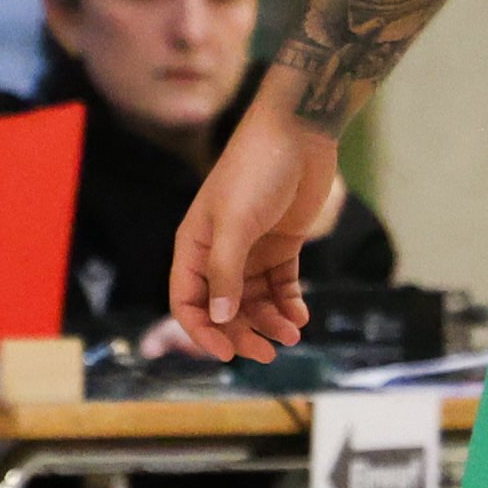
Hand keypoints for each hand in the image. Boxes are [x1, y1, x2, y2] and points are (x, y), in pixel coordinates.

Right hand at [164, 84, 339, 362]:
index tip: (228, 354)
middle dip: (244, 333)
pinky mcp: (283, 243)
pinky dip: (289, 303)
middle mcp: (219, 252)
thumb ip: (226, 272)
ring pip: (255, 301)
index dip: (203, 331)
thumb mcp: (235, 223)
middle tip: (269, 353)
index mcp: (195, 245)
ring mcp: (252, 249)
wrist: (299, 133)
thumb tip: (221, 319)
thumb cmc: (256, 169)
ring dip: (271, 321)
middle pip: (225, 308)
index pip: (187, 301)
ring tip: (293, 333)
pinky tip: (300, 315)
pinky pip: (281, 285)